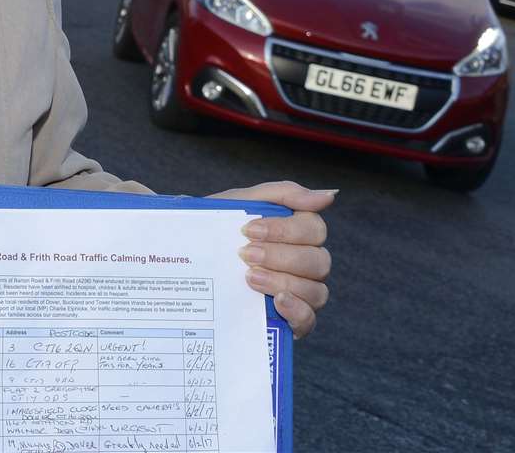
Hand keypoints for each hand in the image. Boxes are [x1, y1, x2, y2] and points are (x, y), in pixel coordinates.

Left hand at [209, 180, 334, 338]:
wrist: (185, 263)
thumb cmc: (219, 230)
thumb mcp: (242, 203)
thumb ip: (284, 194)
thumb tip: (330, 195)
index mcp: (298, 234)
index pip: (314, 229)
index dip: (285, 230)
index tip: (248, 229)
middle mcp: (306, 264)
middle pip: (318, 261)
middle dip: (280, 256)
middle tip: (245, 254)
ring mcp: (302, 294)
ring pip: (317, 290)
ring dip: (283, 281)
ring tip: (249, 277)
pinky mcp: (291, 322)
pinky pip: (309, 320)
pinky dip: (296, 310)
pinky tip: (276, 301)